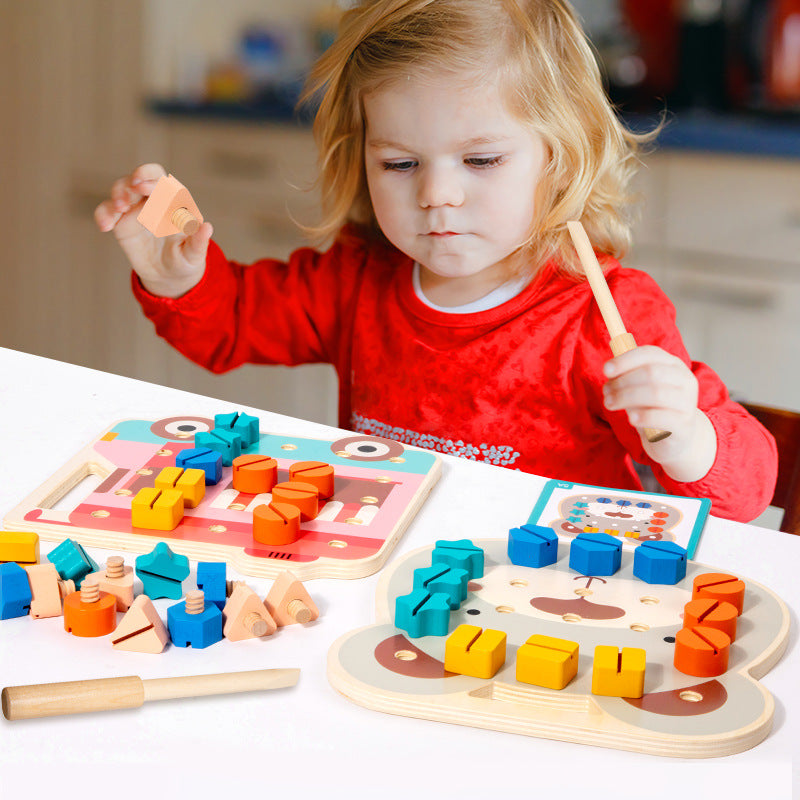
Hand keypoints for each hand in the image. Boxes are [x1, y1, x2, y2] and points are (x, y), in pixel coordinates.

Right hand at [94, 163, 212, 297]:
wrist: (168, 275)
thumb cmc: (185, 261)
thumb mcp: (193, 256)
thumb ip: (199, 242)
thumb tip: (208, 228)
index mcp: (177, 203)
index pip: (167, 184)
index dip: (154, 182)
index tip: (142, 187)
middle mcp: (156, 199)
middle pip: (145, 176)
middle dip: (136, 178)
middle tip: (131, 189)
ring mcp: (137, 207)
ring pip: (123, 188)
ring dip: (119, 193)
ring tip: (119, 209)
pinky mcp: (121, 220)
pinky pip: (107, 210)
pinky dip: (104, 214)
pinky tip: (105, 227)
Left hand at [602, 346, 716, 481]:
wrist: (675, 437)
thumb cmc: (653, 407)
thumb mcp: (641, 388)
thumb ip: (628, 376)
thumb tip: (610, 370)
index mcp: (673, 365)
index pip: (650, 354)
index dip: (625, 360)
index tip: (606, 370)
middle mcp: (684, 380)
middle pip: (650, 373)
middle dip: (622, 382)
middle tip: (606, 392)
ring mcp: (687, 402)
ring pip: (655, 393)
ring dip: (626, 397)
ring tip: (610, 404)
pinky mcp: (684, 424)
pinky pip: (662, 417)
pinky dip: (643, 416)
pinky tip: (631, 419)